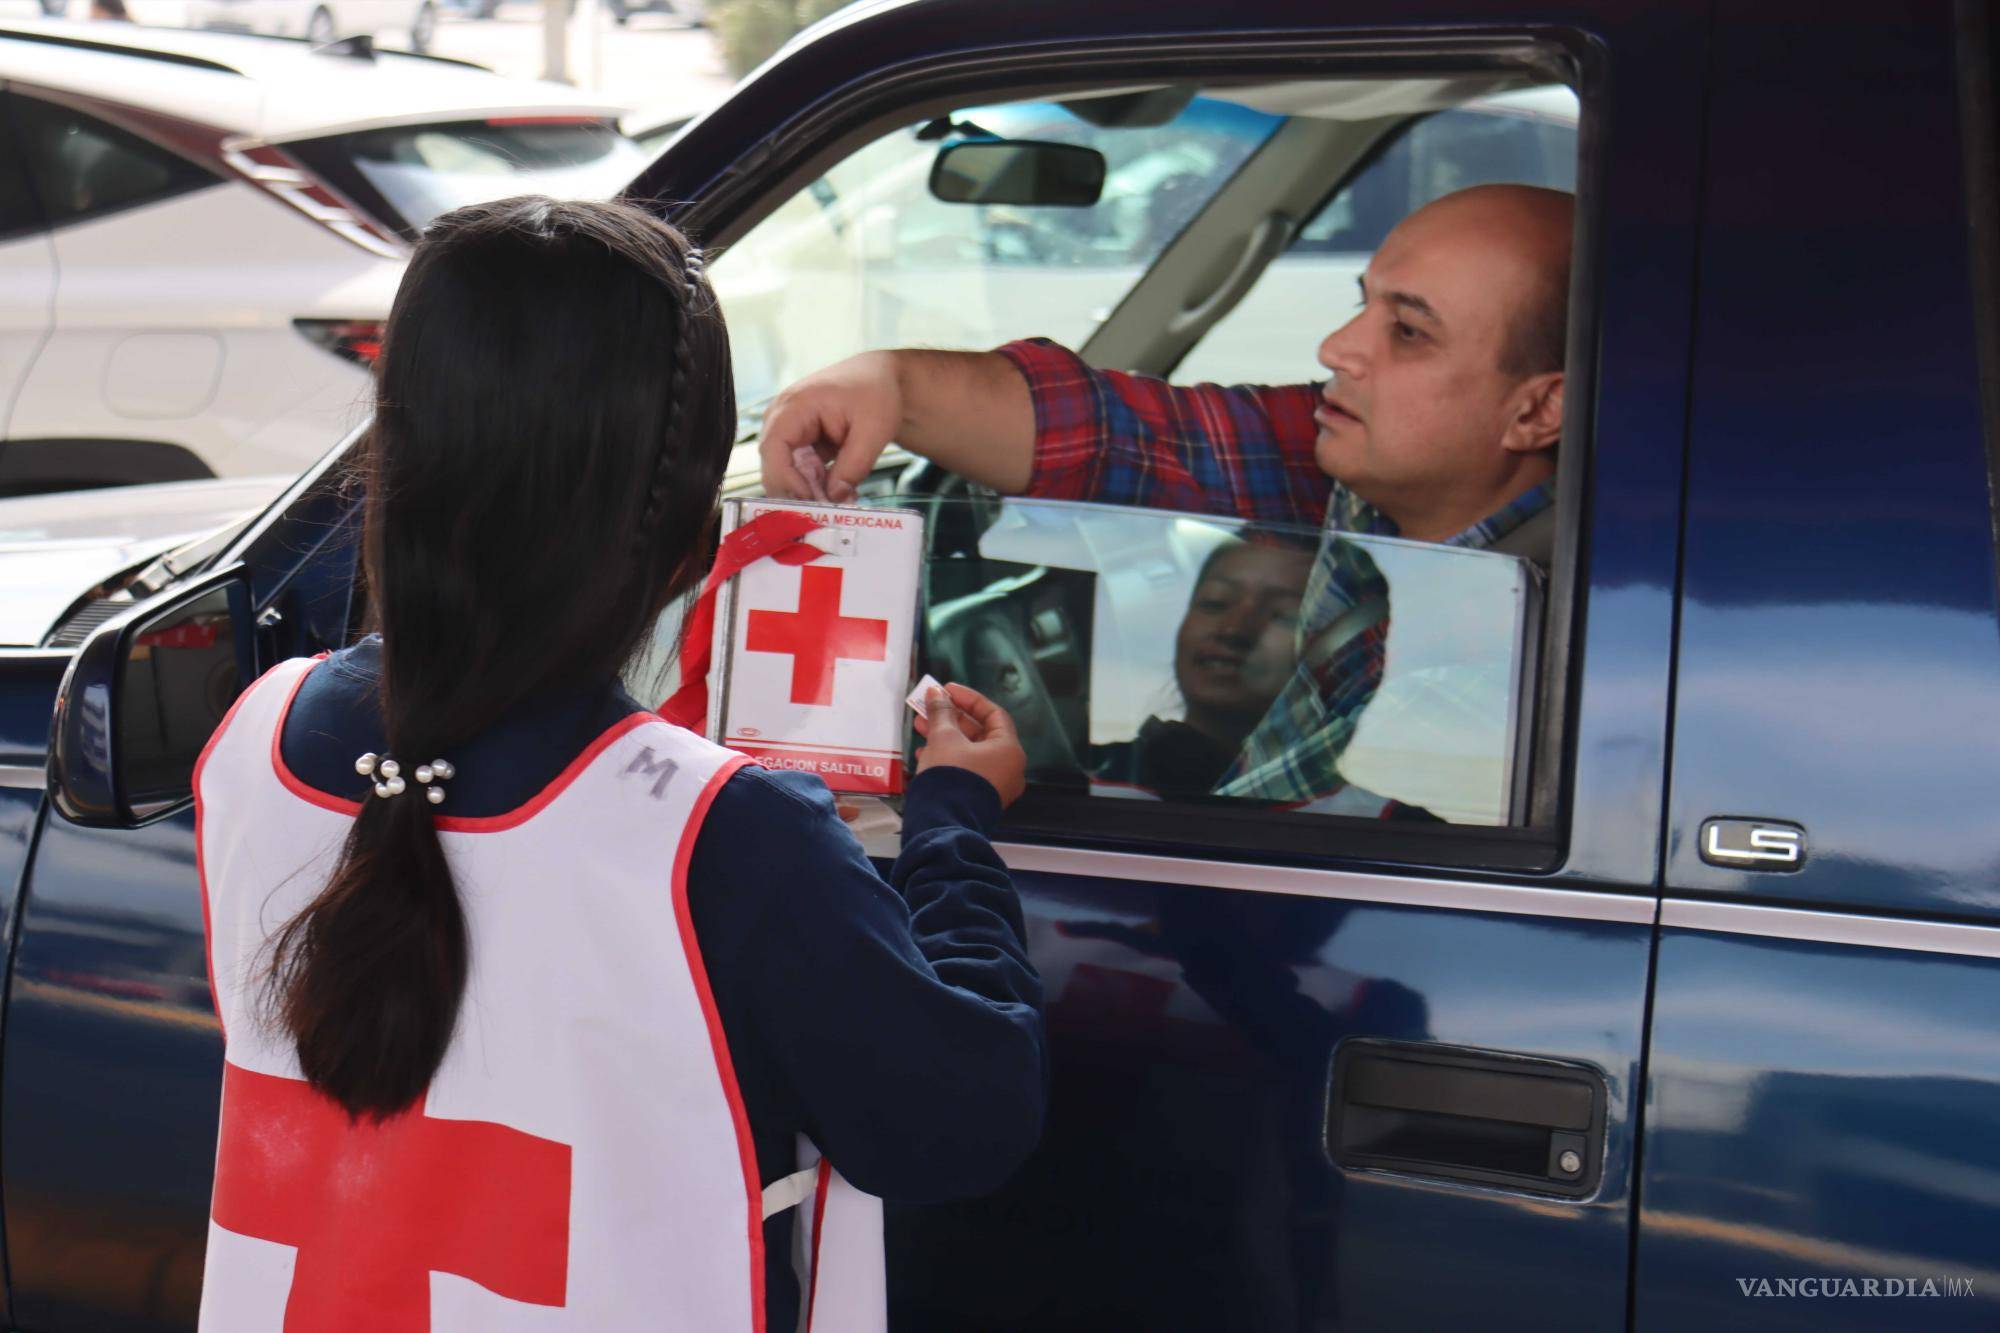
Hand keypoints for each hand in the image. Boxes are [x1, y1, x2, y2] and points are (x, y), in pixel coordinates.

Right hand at [758, 351, 902, 502]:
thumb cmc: (875, 392)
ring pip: (786, 475)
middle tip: (828, 513)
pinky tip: (842, 493)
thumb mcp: (874, 429)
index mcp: (795, 405)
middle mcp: (782, 418)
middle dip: (798, 493)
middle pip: (774, 466)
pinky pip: (800, 474)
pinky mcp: (799, 445)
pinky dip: (817, 487)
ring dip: (810, 493)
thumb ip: (854, 465)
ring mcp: (789, 432)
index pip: (773, 448)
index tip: (810, 500)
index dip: (786, 478)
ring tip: (842, 502)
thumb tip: (835, 498)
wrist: (879, 378)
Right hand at [913, 682, 1026, 807]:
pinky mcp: (980, 799)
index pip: (993, 714)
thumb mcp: (943, 738)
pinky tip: (925, 753)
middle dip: (951, 718)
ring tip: (921, 727)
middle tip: (930, 707)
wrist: (943, 824)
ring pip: (970, 752)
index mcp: (1009, 750)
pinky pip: (967, 770)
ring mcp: (996, 786)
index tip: (948, 690)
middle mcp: (1009, 769)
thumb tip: (936, 694)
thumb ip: (941, 712)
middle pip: (980, 733)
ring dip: (946, 737)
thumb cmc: (950, 779)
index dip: (969, 699)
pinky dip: (949, 758)